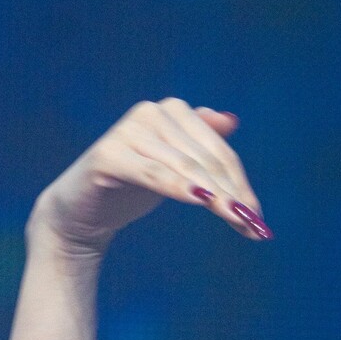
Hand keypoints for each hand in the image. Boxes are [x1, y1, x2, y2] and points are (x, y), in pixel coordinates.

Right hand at [26, 97, 269, 257]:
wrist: (81, 211)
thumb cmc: (130, 188)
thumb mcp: (172, 166)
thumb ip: (199, 143)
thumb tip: (230, 120)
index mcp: (172, 112)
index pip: (219, 151)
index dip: (241, 184)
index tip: (259, 218)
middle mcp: (151, 113)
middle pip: (207, 160)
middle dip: (233, 195)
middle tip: (253, 227)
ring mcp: (128, 131)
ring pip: (186, 168)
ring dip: (216, 198)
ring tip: (238, 222)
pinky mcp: (109, 155)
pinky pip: (154, 173)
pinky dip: (179, 186)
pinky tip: (202, 200)